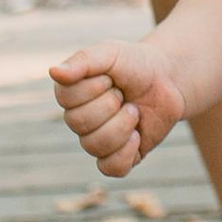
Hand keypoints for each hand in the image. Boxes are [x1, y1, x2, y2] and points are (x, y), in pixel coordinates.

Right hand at [49, 40, 184, 178]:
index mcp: (70, 94)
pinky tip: (137, 135)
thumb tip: (53, 72)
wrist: (168, 80)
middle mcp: (79, 120)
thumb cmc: (135, 64)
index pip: (66, 99)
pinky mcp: (118, 157)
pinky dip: (126, 152)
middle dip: (110, 104)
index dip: (94, 87)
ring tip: (134, 111)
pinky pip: (111, 168)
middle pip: (79, 123)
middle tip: (124, 94)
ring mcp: (98, 140)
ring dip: (122, 125)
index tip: (111, 77)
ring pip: (94, 146)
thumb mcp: (111, 53)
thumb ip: (83, 60)